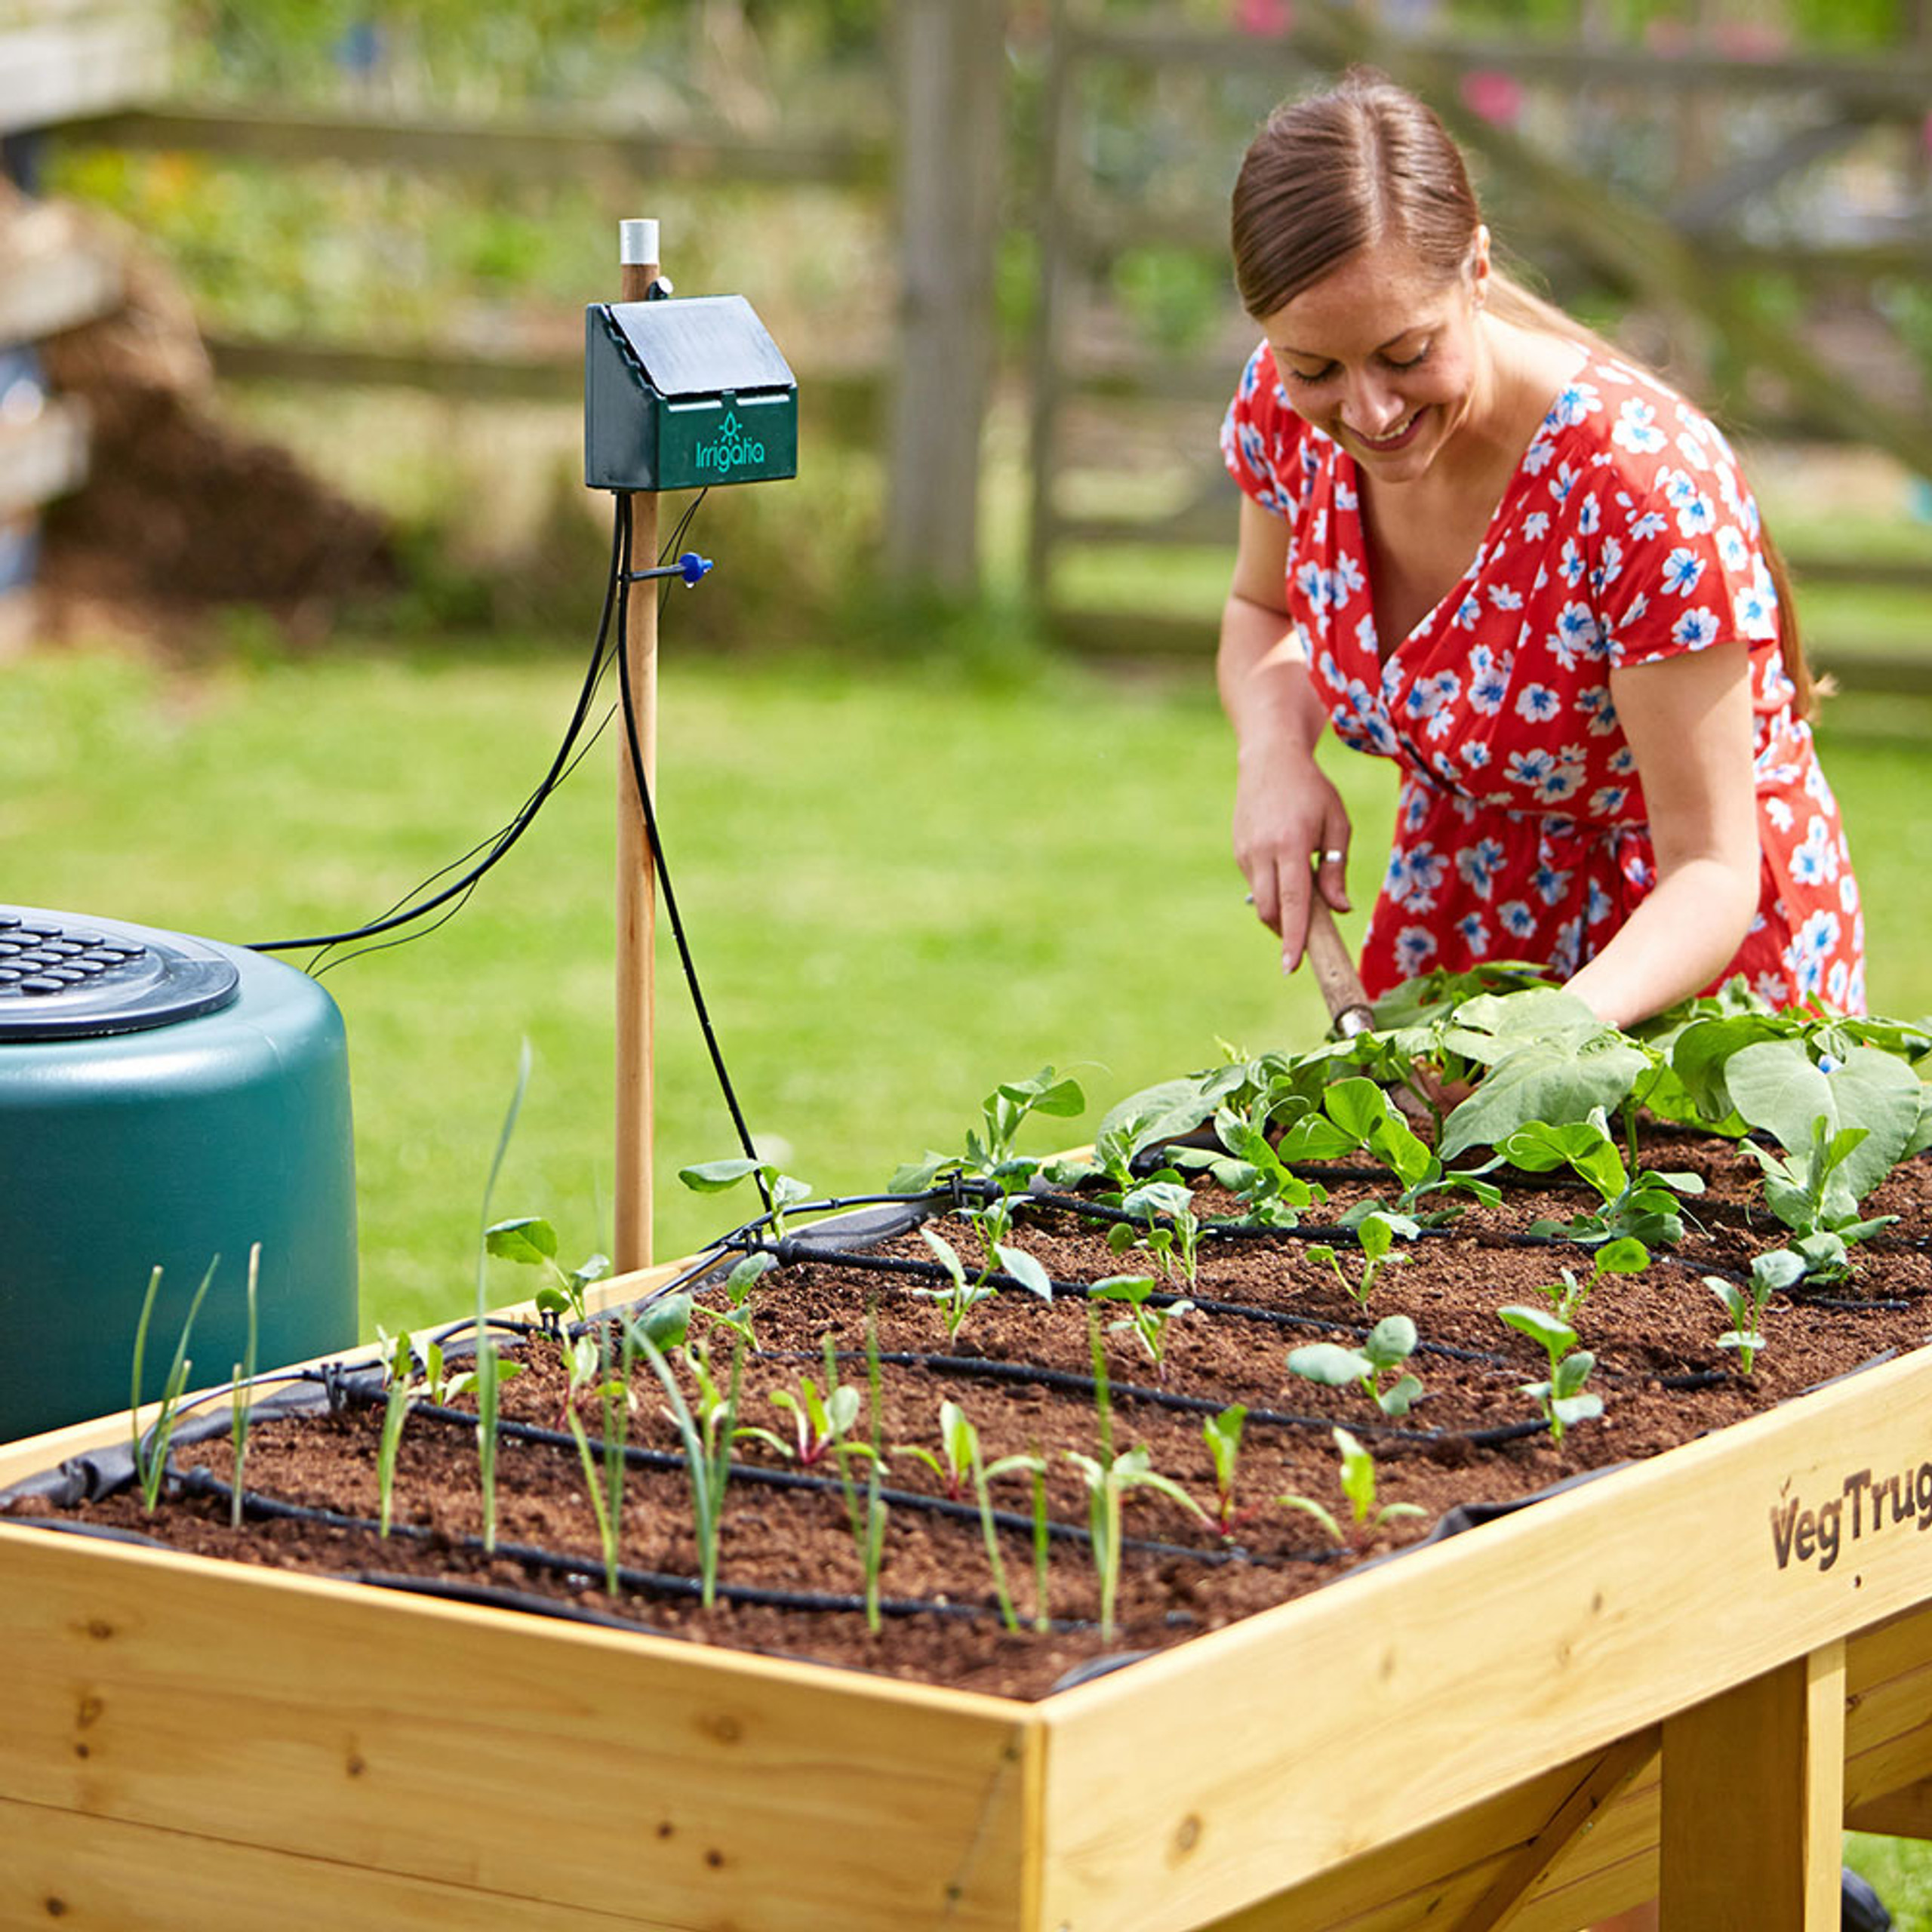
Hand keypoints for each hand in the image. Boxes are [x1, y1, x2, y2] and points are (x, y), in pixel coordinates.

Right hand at [1231, 742, 1352, 973]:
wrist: (1269, 759)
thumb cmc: (1312, 790)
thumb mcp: (1337, 824)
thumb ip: (1337, 869)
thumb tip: (1340, 909)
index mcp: (1291, 844)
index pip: (1293, 901)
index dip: (1294, 937)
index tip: (1292, 966)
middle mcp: (1262, 851)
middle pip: (1269, 910)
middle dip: (1287, 931)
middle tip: (1309, 934)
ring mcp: (1245, 853)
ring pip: (1260, 901)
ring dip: (1281, 910)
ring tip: (1303, 888)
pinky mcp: (1238, 852)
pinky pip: (1256, 884)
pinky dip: (1273, 890)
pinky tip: (1286, 869)